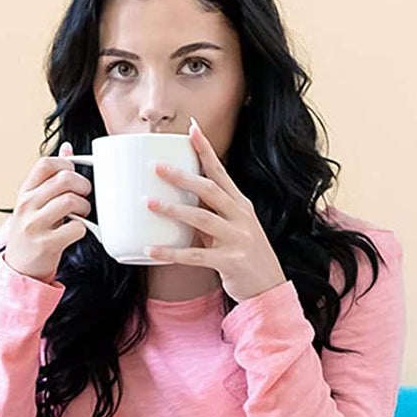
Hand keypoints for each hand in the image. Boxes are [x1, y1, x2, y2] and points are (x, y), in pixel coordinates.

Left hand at [143, 118, 286, 304]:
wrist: (269, 288)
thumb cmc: (245, 256)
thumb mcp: (232, 229)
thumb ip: (210, 216)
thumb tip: (182, 203)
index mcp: (240, 205)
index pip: (221, 171)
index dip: (206, 150)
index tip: (191, 129)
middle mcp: (241, 216)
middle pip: (210, 189)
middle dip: (183, 176)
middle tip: (156, 166)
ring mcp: (237, 238)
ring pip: (202, 218)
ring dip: (173, 209)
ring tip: (148, 203)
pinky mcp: (229, 262)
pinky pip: (195, 256)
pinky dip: (171, 253)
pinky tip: (150, 250)